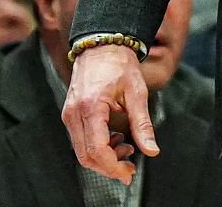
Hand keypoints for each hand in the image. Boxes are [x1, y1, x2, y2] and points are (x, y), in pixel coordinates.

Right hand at [61, 45, 157, 183]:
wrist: (102, 47)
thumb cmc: (120, 66)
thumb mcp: (137, 93)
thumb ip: (142, 124)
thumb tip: (152, 151)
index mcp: (90, 108)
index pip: (97, 149)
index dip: (113, 167)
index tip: (129, 174)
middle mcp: (74, 114)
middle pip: (86, 156)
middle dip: (109, 166)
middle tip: (131, 167)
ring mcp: (69, 115)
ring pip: (82, 151)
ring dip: (104, 157)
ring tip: (127, 149)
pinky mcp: (70, 115)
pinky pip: (81, 140)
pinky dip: (98, 146)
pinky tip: (117, 139)